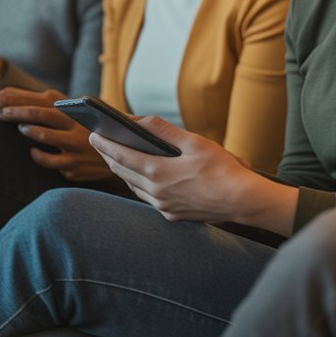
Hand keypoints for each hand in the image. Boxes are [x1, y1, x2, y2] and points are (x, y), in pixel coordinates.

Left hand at [0, 87, 109, 182]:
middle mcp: (72, 124)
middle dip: (12, 113)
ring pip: (44, 137)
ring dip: (29, 132)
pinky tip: (32, 152)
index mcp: (69, 108)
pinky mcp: (73, 164)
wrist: (121, 149)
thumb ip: (41, 103)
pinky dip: (38, 155)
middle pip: (37, 114)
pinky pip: (49, 161)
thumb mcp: (70, 110)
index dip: (9, 100)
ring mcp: (73, 145)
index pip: (33, 100)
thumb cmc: (85, 127)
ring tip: (20, 129)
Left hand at [89, 117, 264, 223]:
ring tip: (118, 158)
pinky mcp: (173, 215)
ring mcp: (163, 206)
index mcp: (158, 172)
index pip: (121, 156)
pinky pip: (149, 198)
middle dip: (110, 156)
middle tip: (101, 143)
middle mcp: (156, 192)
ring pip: (135, 187)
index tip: (93, 134)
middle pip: (123, 173)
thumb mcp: (194, 142)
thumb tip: (139, 120)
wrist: (241, 200)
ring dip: (124, 172)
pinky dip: (141, 185)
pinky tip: (144, 177)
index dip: (104, 144)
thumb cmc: (221, 169)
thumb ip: (164, 131)